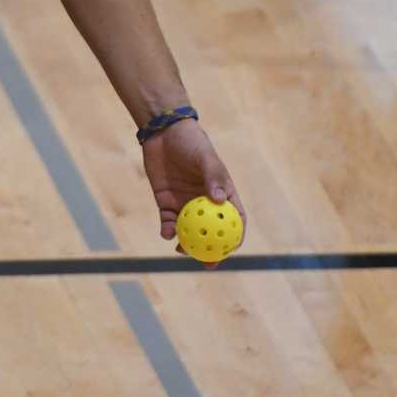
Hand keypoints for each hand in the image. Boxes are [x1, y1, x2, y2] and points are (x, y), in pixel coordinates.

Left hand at [141, 119, 244, 265]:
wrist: (163, 132)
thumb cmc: (191, 142)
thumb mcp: (205, 158)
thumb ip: (213, 178)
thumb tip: (220, 200)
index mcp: (222, 193)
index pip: (233, 219)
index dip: (234, 236)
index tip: (230, 249)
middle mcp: (205, 202)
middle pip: (211, 231)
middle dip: (210, 249)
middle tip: (208, 263)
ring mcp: (185, 203)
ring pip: (189, 231)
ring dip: (187, 244)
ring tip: (183, 250)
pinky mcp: (166, 203)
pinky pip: (169, 222)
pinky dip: (168, 231)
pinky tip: (167, 233)